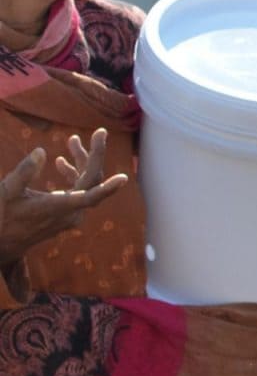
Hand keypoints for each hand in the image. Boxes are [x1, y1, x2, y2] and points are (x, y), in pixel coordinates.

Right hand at [0, 131, 128, 263]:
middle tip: (99, 132)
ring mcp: (71, 215)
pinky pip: (79, 192)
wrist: (1, 243)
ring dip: (81, 163)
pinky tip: (61, 162)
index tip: (124, 178)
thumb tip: (41, 151)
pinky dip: (74, 176)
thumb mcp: (6, 191)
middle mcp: (71, 213)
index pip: (90, 196)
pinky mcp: (67, 215)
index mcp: (58, 208)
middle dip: (93, 155)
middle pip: (92, 181)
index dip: (108, 188)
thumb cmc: (1, 216)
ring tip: (72, 141)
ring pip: (86, 185)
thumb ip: (24, 172)